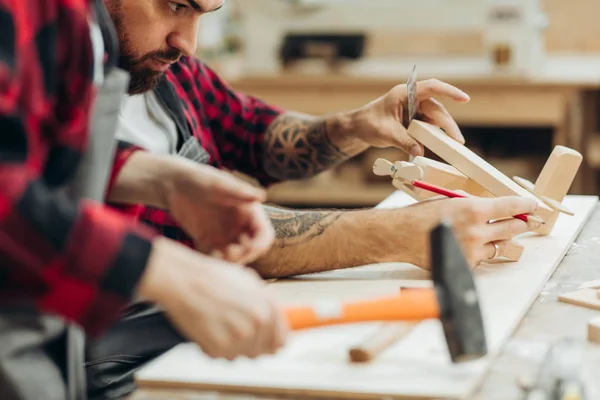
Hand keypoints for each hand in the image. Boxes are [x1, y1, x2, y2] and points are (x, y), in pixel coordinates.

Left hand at [109, 152, 274, 263]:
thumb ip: (240, 193)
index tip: (248, 250)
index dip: (260, 245)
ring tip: (216, 255)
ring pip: (237, 257)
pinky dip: (217, 261)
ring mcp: (226, 234)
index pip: (264, 234)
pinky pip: (219, 257)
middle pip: (252, 250)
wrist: (173, 184)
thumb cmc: (199, 178)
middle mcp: (241, 225)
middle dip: (244, 255)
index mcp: (249, 211)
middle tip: (228, 254)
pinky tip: (208, 256)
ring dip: (230, 261)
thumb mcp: (219, 185)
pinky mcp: (211, 241)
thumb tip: (262, 196)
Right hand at [137, 237, 288, 359]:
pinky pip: (224, 356)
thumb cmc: (213, 278)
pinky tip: (210, 329)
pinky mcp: (219, 348)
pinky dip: (217, 348)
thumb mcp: (249, 281)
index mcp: (268, 306)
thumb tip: (273, 316)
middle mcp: (258, 323)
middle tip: (238, 331)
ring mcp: (239, 337)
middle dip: (253, 343)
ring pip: (243, 355)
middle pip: (263, 351)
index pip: (282, 338)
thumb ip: (265, 302)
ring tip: (222, 326)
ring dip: (235, 346)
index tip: (267, 340)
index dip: (274, 339)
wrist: (186, 281)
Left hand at [355, 78, 469, 156]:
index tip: (465, 99)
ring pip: (435, 119)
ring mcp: (414, 110)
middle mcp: (412, 99)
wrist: (357, 129)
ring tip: (452, 145)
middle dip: (448, 125)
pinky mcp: (414, 121)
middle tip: (457, 141)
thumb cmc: (368, 123)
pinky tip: (439, 146)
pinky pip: (428, 127)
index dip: (449, 91)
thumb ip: (403, 141)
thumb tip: (420, 152)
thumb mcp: (385, 133)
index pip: (431, 87)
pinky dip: (433, 137)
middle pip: (436, 109)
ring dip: (443, 132)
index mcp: (404, 94)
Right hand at [379, 196, 542, 268]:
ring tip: (493, 232)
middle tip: (525, 219)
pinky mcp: (467, 264)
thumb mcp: (450, 200)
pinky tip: (468, 244)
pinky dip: (481, 251)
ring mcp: (472, 250)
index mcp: (473, 209)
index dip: (526, 205)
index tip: (533, 205)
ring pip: (501, 244)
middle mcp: (476, 231)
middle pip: (513, 227)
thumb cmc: (422, 214)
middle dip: (521, 222)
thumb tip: (493, 206)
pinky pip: (483, 257)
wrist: (401, 235)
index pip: (511, 206)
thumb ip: (473, 203)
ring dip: (500, 238)